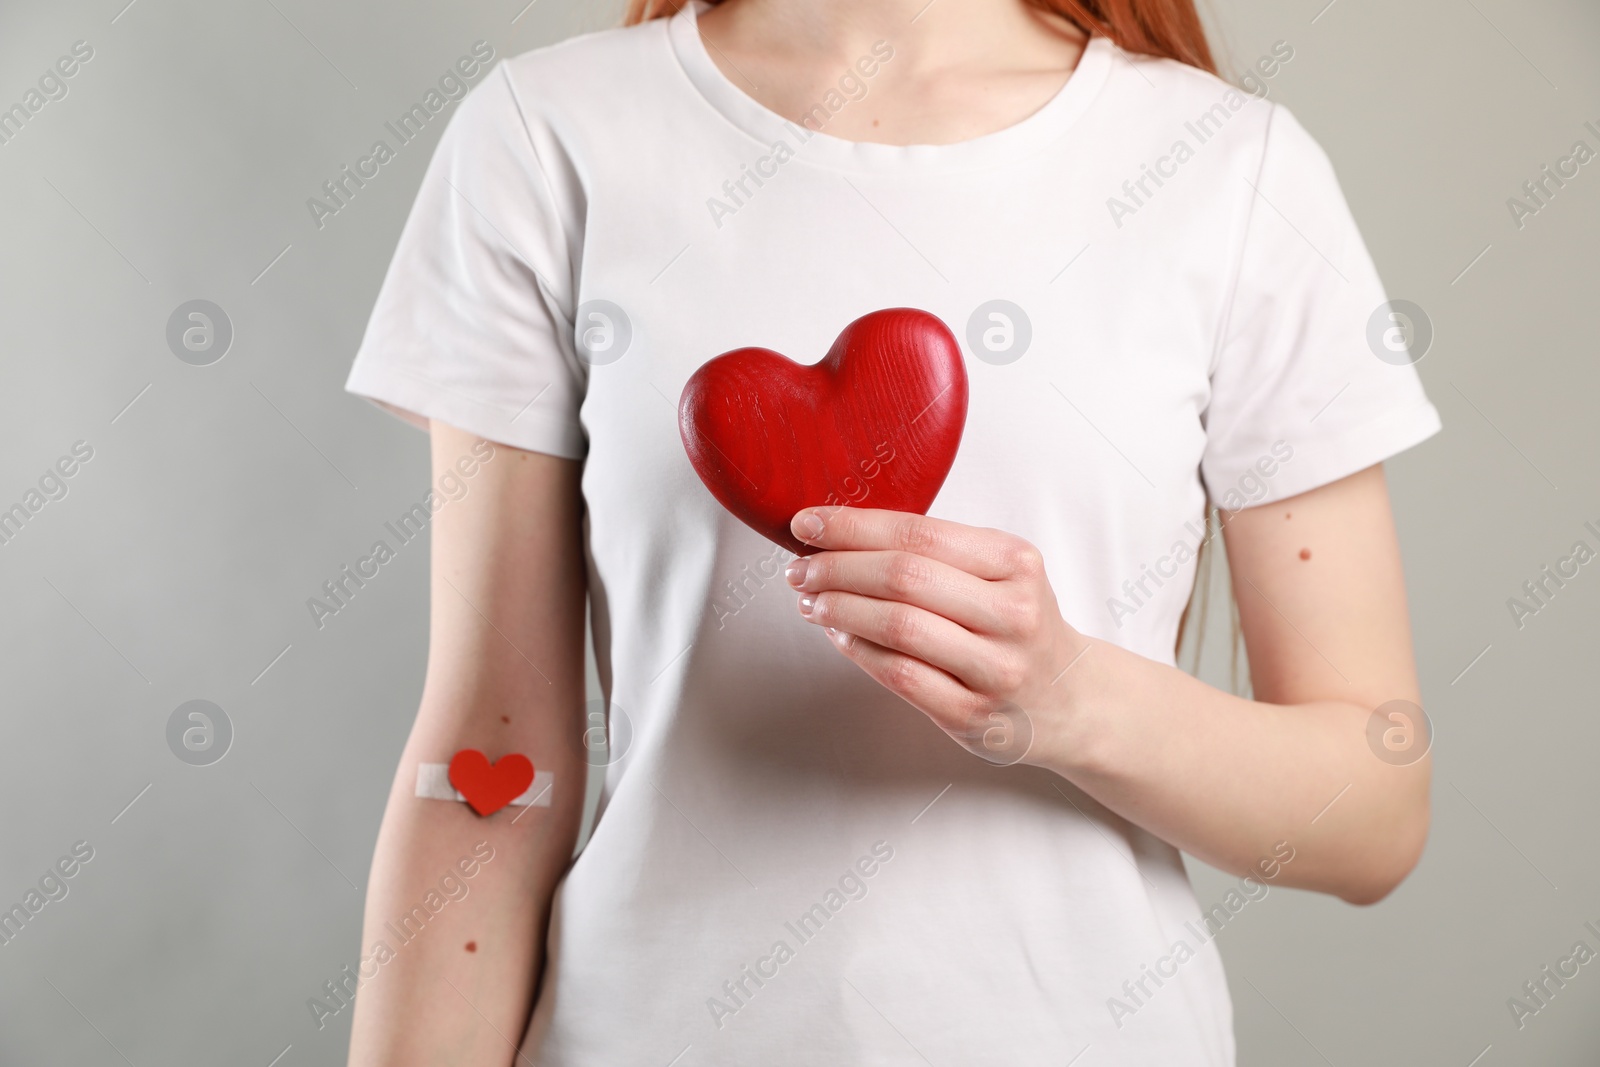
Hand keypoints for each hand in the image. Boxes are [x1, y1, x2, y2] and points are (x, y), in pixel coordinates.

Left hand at [785, 505, 1092, 766]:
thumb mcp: (1002, 573)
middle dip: (837, 568)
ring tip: (810, 601)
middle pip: (904, 578)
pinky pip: (899, 675)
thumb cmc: (1018, 625)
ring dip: (840, 609)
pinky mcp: (972, 713)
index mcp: (1016, 562)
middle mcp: (1011, 612)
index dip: (853, 527)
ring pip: (897, 627)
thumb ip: (938, 552)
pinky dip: (858, 650)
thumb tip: (842, 534)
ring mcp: (995, 668)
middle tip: (800, 569)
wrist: (1071, 699)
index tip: (807, 524)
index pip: (920, 533)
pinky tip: (839, 635)